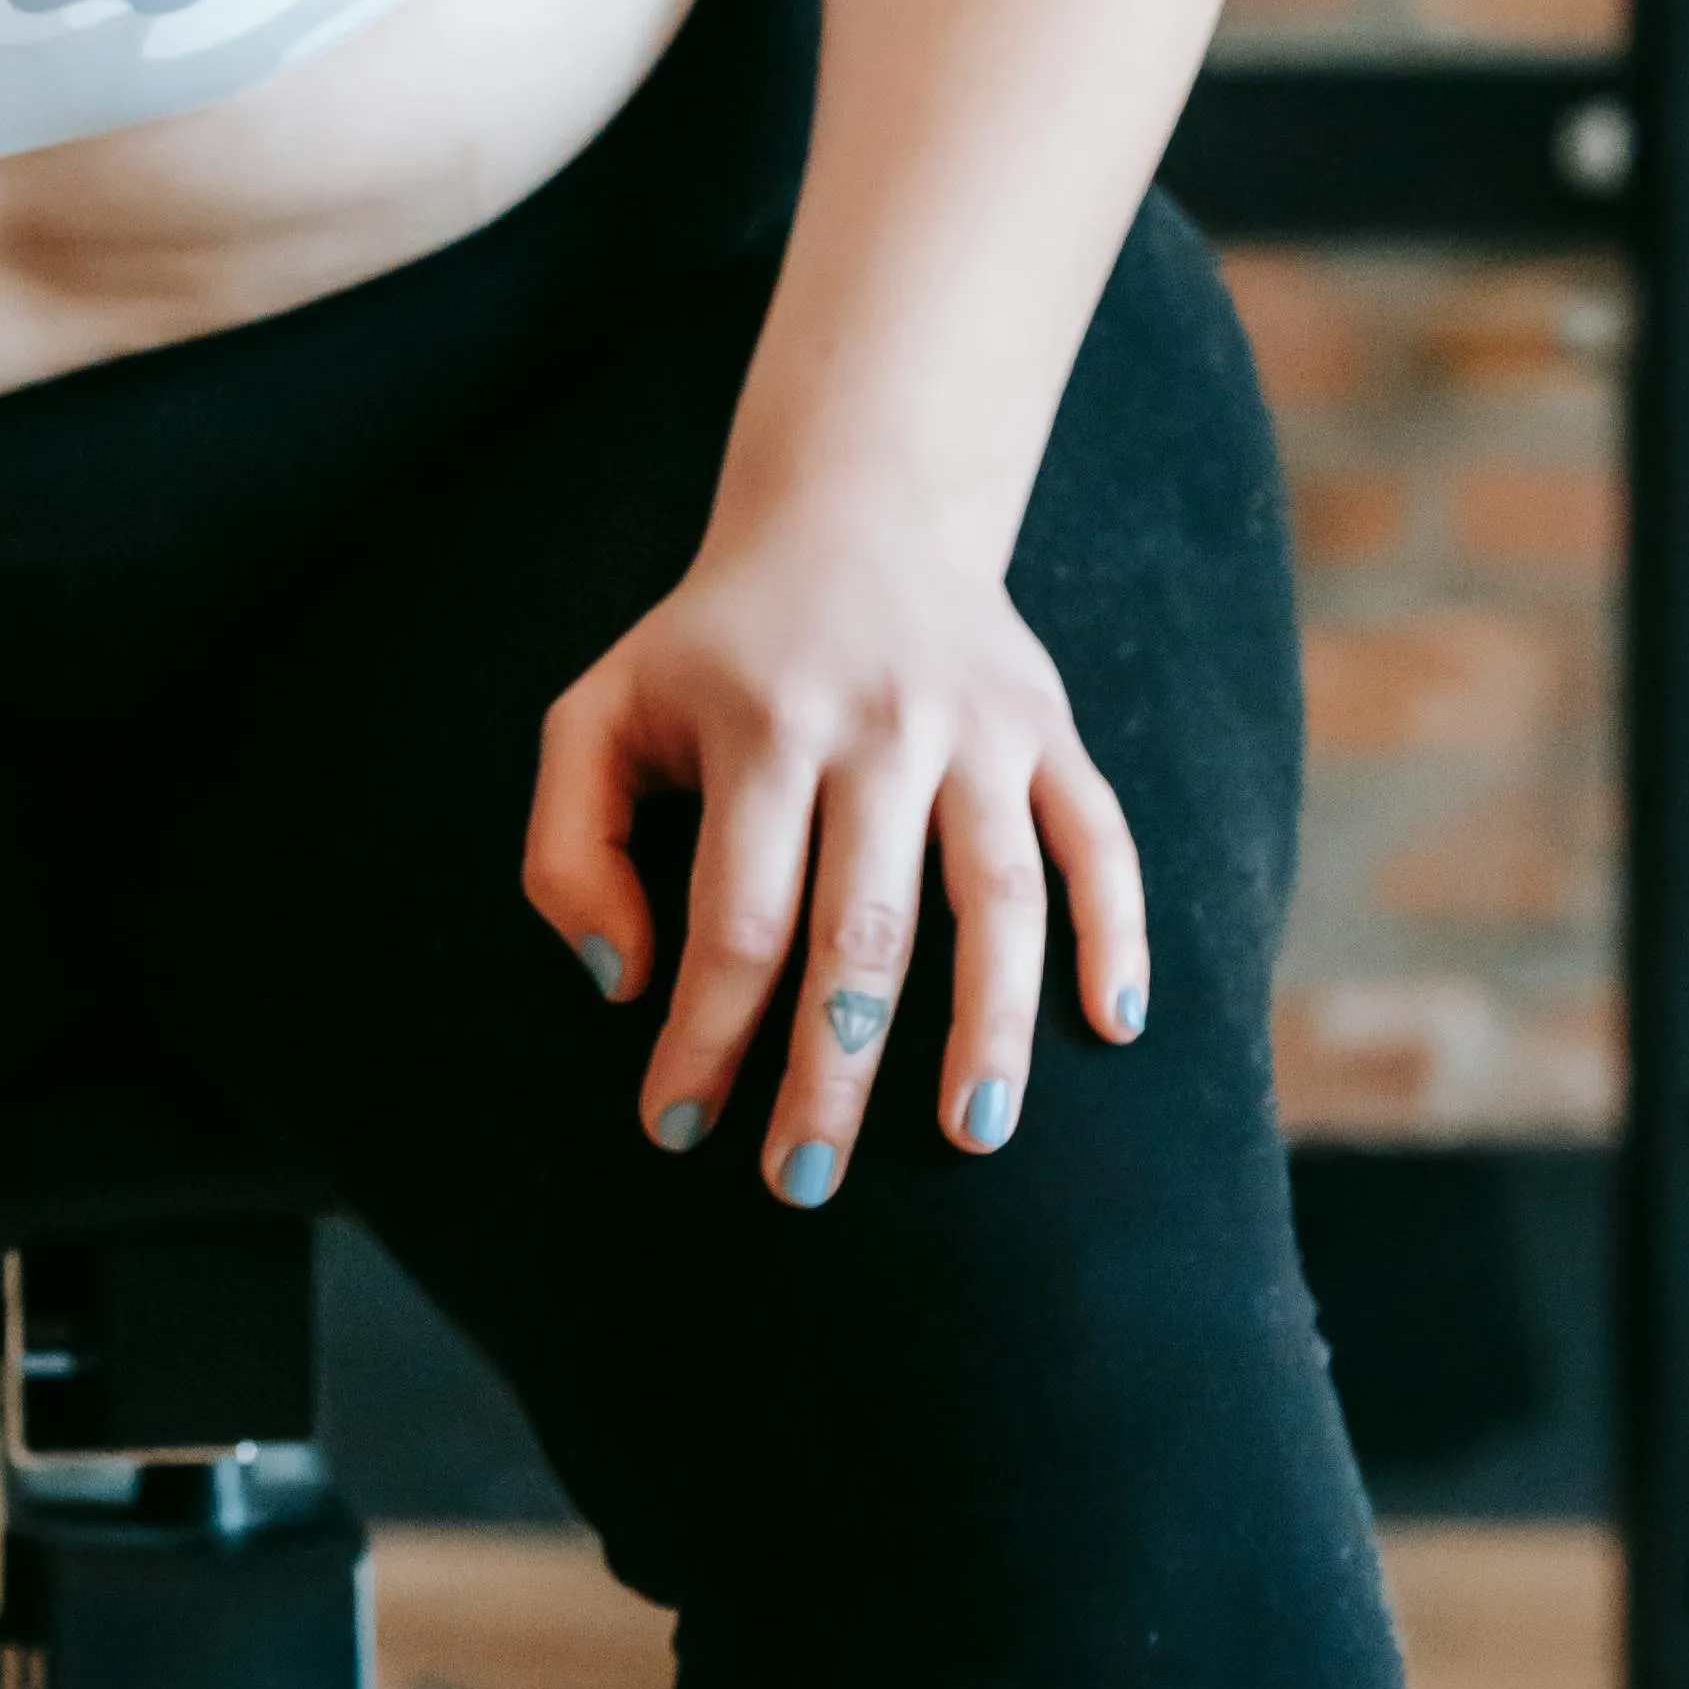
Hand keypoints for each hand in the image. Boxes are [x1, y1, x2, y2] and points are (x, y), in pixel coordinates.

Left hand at [522, 510, 1149, 1205]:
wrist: (851, 509)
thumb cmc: (709, 649)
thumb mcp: (598, 712)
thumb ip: (570, 844)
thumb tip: (622, 980)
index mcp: (760, 724)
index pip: (734, 916)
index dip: (704, 1034)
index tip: (675, 1125)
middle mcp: (877, 725)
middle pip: (863, 931)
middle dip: (834, 1071)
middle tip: (801, 1180)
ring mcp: (978, 727)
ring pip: (996, 897)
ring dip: (991, 1026)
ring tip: (973, 1135)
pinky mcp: (1050, 728)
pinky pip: (1099, 839)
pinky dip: (1118, 932)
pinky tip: (1112, 1026)